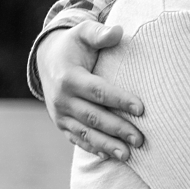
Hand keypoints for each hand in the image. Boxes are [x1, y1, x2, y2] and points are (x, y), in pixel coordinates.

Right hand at [40, 22, 145, 159]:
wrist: (47, 61)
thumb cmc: (74, 45)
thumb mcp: (83, 33)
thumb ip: (99, 33)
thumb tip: (117, 31)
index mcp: (69, 77)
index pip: (98, 91)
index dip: (119, 100)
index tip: (142, 109)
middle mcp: (62, 99)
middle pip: (93, 117)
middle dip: (117, 129)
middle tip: (140, 139)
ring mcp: (60, 115)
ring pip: (85, 133)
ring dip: (107, 145)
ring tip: (128, 155)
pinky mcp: (61, 125)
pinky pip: (78, 140)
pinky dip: (93, 148)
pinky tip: (109, 156)